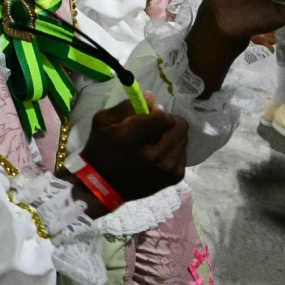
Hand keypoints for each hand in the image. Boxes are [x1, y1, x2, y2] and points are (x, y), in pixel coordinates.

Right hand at [72, 101, 187, 207]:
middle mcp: (153, 155)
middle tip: (154, 128)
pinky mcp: (174, 178)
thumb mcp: (103, 121)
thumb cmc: (100, 149)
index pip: (164, 117)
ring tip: (155, 143)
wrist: (102, 186)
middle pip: (180, 126)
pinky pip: (183, 153)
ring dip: (171, 137)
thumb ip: (128, 107)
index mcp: (130, 138)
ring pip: (184, 139)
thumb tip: (152, 98)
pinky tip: (158, 156)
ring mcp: (166, 169)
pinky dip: (173, 151)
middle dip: (168, 123)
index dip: (158, 113)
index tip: (150, 115)